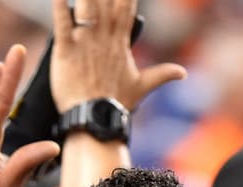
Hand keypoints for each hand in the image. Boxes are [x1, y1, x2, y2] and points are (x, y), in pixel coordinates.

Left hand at [50, 0, 184, 111]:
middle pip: (104, 1)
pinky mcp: (66, 50)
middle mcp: (104, 37)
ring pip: (86, 7)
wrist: (96, 119)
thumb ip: (162, 74)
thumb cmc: (115, 105)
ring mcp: (84, 42)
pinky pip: (62, 22)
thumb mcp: (141, 87)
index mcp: (120, 42)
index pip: (125, 7)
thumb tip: (183, 73)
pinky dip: (59, 6)